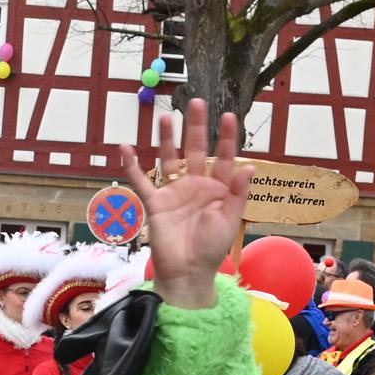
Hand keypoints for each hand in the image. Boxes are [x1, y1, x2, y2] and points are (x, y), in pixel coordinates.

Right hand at [117, 97, 254, 310]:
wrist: (187, 272)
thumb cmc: (211, 249)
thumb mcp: (230, 219)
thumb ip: (238, 192)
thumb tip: (249, 166)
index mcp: (217, 189)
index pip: (223, 157)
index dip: (226, 137)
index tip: (228, 116)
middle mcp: (195, 186)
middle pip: (195, 150)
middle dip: (195, 127)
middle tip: (195, 103)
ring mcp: (174, 193)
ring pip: (169, 159)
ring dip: (166, 139)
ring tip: (165, 118)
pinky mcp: (156, 203)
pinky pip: (142, 181)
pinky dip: (132, 166)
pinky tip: (125, 149)